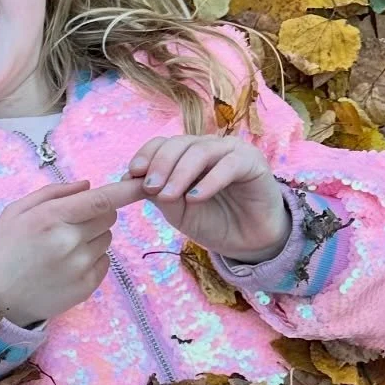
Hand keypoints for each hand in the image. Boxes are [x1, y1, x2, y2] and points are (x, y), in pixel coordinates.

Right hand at [0, 178, 144, 326]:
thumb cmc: (3, 250)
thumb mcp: (15, 212)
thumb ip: (51, 193)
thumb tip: (87, 185)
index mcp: (50, 218)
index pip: (100, 199)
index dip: (126, 190)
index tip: (142, 184)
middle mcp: (69, 241)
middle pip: (109, 216)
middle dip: (97, 213)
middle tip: (71, 223)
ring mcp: (80, 265)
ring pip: (107, 238)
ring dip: (92, 237)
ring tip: (63, 248)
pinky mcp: (87, 286)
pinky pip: (104, 261)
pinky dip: (91, 258)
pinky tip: (66, 264)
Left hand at [129, 135, 289, 260]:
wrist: (247, 242)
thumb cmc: (211, 222)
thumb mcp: (177, 210)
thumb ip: (157, 193)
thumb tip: (132, 179)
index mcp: (187, 154)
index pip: (162, 143)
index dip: (146, 155)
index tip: (133, 174)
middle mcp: (208, 147)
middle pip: (179, 143)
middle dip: (160, 165)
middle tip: (150, 188)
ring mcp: (231, 151)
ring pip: (200, 151)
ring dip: (180, 173)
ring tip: (169, 196)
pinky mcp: (252, 162)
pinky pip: (228, 165)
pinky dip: (209, 181)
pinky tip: (195, 198)